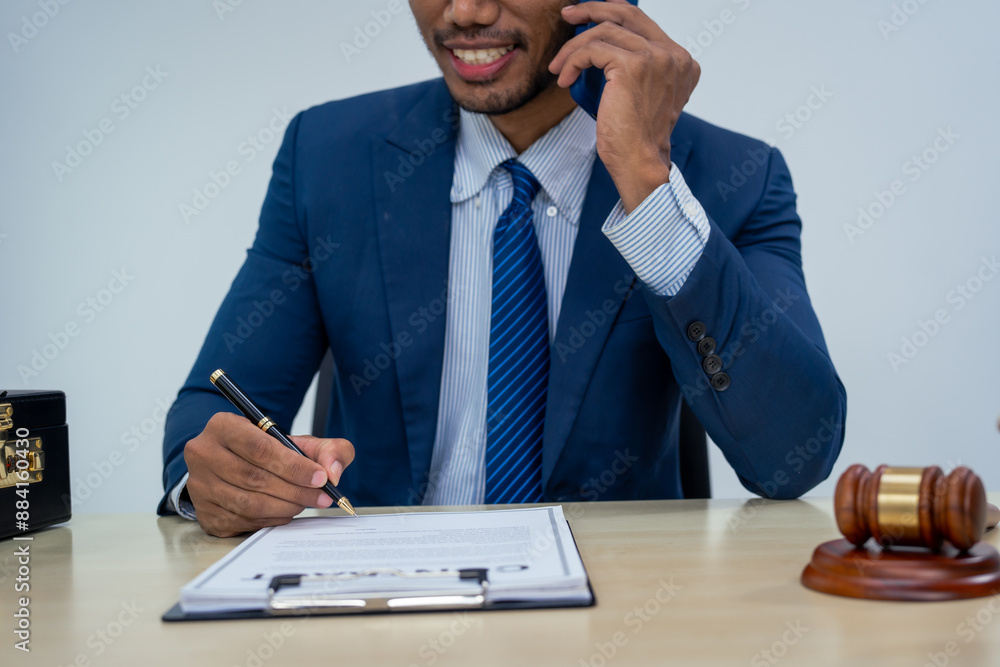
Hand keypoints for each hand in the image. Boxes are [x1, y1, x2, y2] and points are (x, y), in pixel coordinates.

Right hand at [182, 412, 355, 536]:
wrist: (235, 464)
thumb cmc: (267, 452)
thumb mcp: (298, 441)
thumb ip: (326, 449)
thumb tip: (333, 471)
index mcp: (222, 426)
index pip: (260, 448)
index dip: (294, 466)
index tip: (320, 477)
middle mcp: (203, 454)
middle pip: (255, 478)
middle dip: (296, 490)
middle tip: (322, 497)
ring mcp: (200, 486)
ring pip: (249, 503)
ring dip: (285, 506)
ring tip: (306, 503)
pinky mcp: (205, 513)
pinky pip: (243, 521)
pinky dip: (271, 519)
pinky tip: (287, 512)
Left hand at [550, 0, 699, 212]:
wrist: (639, 161)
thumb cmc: (636, 137)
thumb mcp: (642, 95)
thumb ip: (638, 69)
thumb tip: (603, 48)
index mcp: (680, 60)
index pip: (643, 22)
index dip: (612, 13)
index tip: (588, 16)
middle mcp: (673, 55)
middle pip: (627, 14)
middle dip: (593, 9)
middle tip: (569, 14)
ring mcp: (655, 58)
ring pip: (604, 32)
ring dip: (574, 47)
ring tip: (559, 67)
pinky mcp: (632, 66)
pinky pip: (592, 51)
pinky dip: (572, 61)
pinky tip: (565, 78)